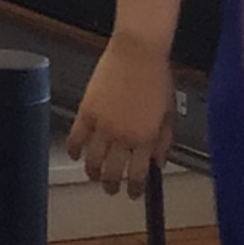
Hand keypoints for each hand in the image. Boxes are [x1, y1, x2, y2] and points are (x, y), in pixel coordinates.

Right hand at [66, 31, 176, 197]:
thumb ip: (165, 140)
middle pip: (112, 173)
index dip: (136, 189)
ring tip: (93, 175)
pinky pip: (75, 138)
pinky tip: (76, 155)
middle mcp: (124, 136)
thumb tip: (159, 160)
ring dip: (92, 172)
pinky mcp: (86, 112)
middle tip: (111, 188)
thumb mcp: (169, 112)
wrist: (138, 51)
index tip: (134, 193)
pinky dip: (74, 150)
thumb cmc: (156, 76)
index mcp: (147, 138)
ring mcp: (103, 125)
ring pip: (92, 160)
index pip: (139, 175)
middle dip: (111, 185)